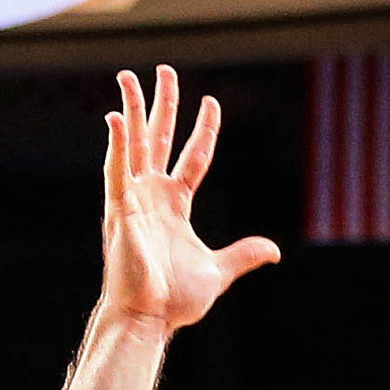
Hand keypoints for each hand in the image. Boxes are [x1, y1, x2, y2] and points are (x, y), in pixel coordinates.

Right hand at [102, 66, 278, 331]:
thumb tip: (274, 251)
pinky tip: (116, 116)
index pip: (193, 157)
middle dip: (162, 104)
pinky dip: (116, 144)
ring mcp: (134, 200)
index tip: (211, 102)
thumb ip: (243, 255)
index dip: (203, 130)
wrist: (149, 319)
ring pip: (133, 144)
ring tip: (129, 76)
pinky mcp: (120, 211)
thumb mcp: (218, 271)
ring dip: (132, 110)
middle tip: (165, 70)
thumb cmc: (174, 301)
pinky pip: (116, 171)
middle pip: (158, 139)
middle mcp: (152, 196)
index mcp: (175, 206)